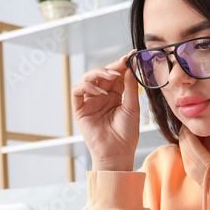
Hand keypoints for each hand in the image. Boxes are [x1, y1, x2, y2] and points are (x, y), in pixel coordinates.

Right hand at [71, 53, 140, 171]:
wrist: (118, 154)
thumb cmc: (126, 135)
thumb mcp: (132, 108)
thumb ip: (130, 88)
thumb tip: (130, 68)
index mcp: (115, 97)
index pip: (116, 76)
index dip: (122, 65)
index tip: (131, 55)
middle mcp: (101, 97)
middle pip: (102, 75)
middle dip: (112, 67)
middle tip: (122, 63)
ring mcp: (90, 102)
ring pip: (88, 79)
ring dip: (99, 73)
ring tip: (112, 76)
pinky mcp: (80, 110)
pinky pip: (77, 92)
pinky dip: (87, 86)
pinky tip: (100, 92)